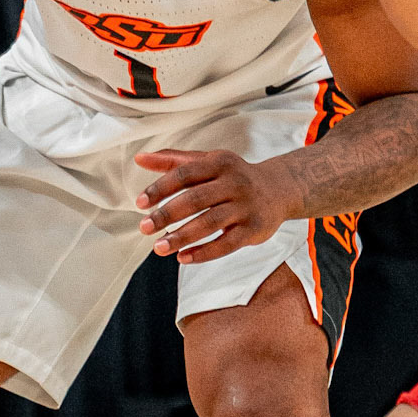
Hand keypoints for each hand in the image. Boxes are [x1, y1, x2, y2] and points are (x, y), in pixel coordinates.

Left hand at [134, 148, 297, 263]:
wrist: (278, 189)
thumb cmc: (233, 175)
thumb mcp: (207, 161)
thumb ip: (173, 161)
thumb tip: (140, 159)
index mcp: (218, 162)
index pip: (185, 174)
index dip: (161, 188)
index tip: (140, 202)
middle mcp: (233, 183)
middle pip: (195, 199)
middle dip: (167, 214)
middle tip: (145, 227)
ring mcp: (244, 207)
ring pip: (210, 223)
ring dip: (182, 236)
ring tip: (159, 247)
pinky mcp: (253, 229)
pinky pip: (226, 244)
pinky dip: (204, 252)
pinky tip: (183, 257)